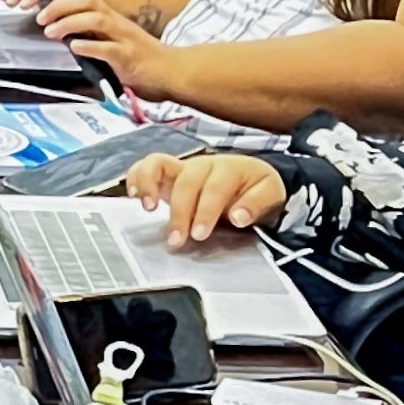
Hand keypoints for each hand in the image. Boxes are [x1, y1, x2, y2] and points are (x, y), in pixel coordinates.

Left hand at [31, 0, 170, 95]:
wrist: (171, 71)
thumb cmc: (136, 55)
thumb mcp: (109, 35)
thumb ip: (87, 26)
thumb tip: (56, 20)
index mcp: (108, 14)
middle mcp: (115, 21)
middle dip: (59, 2)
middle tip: (38, 14)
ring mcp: (123, 38)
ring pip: (96, 20)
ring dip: (70, 22)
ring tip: (50, 31)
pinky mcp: (128, 58)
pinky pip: (109, 49)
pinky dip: (90, 47)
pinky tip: (75, 48)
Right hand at [131, 150, 286, 243]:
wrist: (249, 177)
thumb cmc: (256, 188)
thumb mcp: (270, 194)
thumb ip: (256, 205)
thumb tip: (239, 217)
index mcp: (229, 168)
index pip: (214, 188)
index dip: (206, 211)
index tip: (199, 235)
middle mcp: (202, 164)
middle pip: (186, 182)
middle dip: (180, 212)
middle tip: (177, 240)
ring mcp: (182, 166)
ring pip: (159, 164)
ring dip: (149, 185)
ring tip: (147, 208)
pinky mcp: (168, 173)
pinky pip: (147, 166)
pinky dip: (136, 177)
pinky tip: (133, 196)